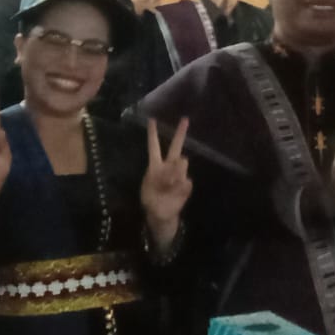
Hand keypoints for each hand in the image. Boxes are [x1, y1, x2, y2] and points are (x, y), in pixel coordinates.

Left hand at [141, 117, 191, 249]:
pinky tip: (175, 194)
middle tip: (185, 119)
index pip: (154, 147)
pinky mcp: (186, 185)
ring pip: (182, 164)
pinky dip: (180, 188)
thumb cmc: (151, 200)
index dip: (153, 134)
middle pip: (175, 147)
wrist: (161, 215)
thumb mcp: (148, 190)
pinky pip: (186, 182)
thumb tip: (175, 169)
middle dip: (180, 133)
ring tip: (169, 186)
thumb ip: (161, 178)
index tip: (152, 120)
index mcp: (155, 166)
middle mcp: (168, 167)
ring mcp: (179, 175)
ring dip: (176, 173)